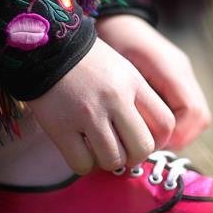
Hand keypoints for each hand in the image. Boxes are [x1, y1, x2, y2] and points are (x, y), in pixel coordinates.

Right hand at [27, 38, 174, 173]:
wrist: (47, 48)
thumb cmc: (88, 62)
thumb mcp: (123, 70)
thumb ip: (138, 98)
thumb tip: (149, 136)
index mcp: (133, 83)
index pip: (165, 123)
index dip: (159, 140)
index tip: (143, 140)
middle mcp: (115, 99)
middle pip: (142, 148)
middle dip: (134, 156)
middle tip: (123, 150)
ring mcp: (88, 115)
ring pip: (113, 160)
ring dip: (108, 161)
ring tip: (99, 149)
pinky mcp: (61, 128)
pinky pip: (82, 164)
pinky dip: (84, 164)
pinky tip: (80, 150)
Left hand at [96, 15, 211, 150]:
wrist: (116, 20)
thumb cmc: (111, 42)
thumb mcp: (117, 70)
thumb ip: (133, 99)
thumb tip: (139, 134)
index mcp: (171, 69)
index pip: (192, 112)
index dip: (176, 134)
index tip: (152, 143)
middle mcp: (183, 72)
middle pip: (200, 117)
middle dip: (180, 138)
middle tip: (151, 147)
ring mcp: (184, 76)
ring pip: (198, 116)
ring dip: (179, 133)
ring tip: (150, 139)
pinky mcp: (178, 80)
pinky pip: (187, 110)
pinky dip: (175, 124)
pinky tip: (150, 127)